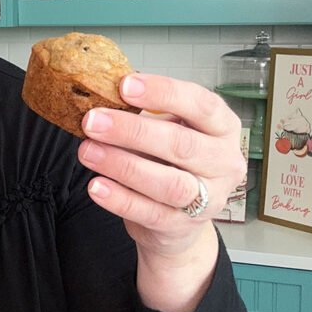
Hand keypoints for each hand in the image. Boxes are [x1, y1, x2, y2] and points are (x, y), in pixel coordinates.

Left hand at [77, 74, 245, 311]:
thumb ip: (146, 115)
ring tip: (87, 151)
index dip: (163, 93)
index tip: (124, 85)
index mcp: (224, 129)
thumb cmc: (172, 162)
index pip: (202, 105)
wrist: (180, 220)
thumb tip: (103, 96)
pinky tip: (96, 185)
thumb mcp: (170, 130)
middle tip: (92, 121)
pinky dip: (120, 199)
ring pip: (168, 183)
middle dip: (132, 131)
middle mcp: (224, 163)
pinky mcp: (182, 226)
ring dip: (122, 165)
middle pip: (181, 145)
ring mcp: (208, 199)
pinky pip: (150, 213)